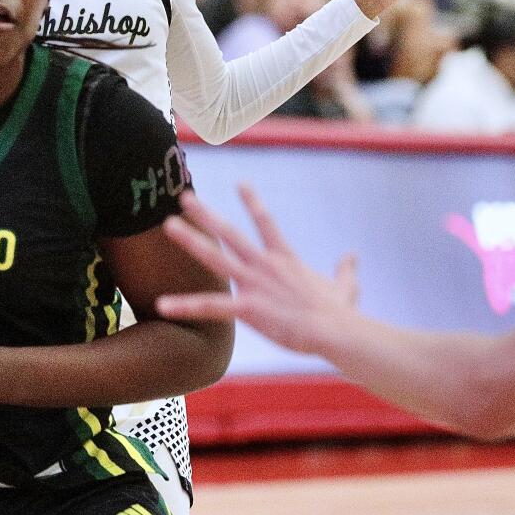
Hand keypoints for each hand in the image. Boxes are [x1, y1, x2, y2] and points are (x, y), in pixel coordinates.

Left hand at [157, 185, 360, 355]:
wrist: (339, 331)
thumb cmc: (341, 314)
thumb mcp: (345, 286)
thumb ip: (345, 269)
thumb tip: (353, 254)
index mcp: (284, 258)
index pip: (266, 222)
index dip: (253, 201)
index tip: (240, 182)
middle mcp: (264, 265)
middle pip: (230, 233)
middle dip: (205, 214)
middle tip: (184, 196)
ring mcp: (254, 284)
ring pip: (215, 258)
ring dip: (190, 240)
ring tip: (167, 225)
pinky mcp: (248, 308)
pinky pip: (210, 306)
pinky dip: (185, 306)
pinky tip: (161, 305)